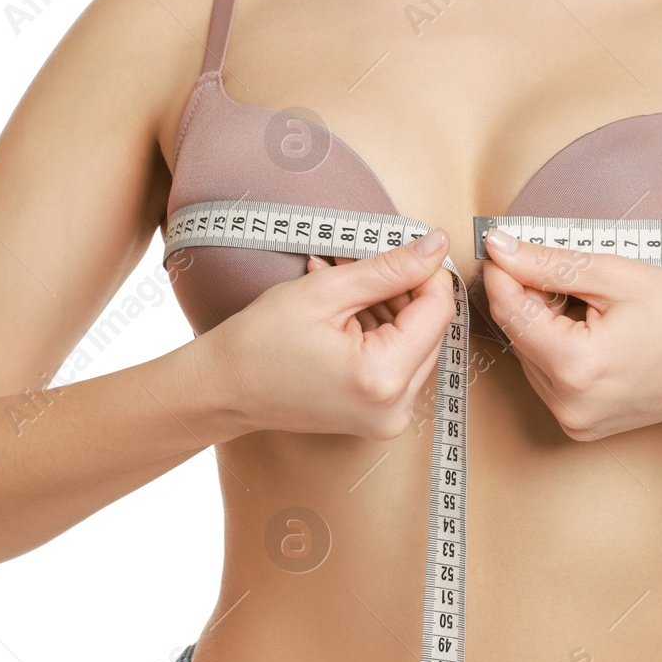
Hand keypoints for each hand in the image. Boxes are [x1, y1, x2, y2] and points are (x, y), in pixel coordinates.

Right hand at [191, 228, 455, 439]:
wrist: (223, 391)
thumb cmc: (259, 342)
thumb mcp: (326, 290)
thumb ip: (389, 268)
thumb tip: (436, 244)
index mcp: (383, 377)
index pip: (438, 311)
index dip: (427, 272)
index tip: (407, 246)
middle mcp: (397, 407)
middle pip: (430, 329)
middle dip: (404, 289)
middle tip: (362, 261)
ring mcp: (390, 417)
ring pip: (416, 343)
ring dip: (390, 307)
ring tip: (345, 284)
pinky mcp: (381, 416)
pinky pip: (399, 362)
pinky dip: (381, 331)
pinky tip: (347, 310)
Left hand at [479, 228, 661, 439]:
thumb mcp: (616, 275)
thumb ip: (548, 263)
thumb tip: (499, 247)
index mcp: (575, 366)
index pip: (508, 311)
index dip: (502, 272)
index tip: (502, 246)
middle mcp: (567, 403)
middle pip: (517, 335)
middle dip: (529, 298)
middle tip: (568, 275)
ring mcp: (573, 420)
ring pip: (529, 356)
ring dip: (543, 325)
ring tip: (592, 309)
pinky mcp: (580, 426)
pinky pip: (548, 378)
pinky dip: (558, 350)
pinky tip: (594, 335)